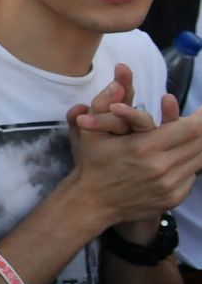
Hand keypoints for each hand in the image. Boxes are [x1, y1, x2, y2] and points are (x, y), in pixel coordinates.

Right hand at [65, 64, 201, 230]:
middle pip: (200, 143)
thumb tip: (117, 82)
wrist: (93, 202)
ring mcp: (169, 185)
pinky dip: (190, 163)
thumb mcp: (93, 131)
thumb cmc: (94, 163)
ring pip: (199, 159)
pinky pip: (192, 176)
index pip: (191, 129)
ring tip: (194, 135)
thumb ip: (105, 103)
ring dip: (199, 145)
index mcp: (144, 148)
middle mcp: (161, 167)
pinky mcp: (173, 198)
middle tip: (200, 119)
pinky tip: (180, 157)